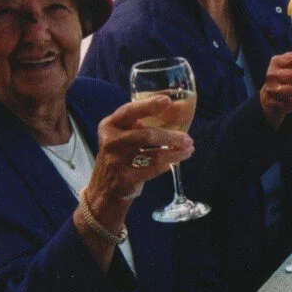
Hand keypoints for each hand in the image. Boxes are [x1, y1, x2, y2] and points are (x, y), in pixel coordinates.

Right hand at [81, 98, 194, 228]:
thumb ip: (137, 125)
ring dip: (175, 153)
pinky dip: (167, 165)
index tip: (167, 101)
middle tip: (188, 139)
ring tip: (188, 150)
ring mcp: (115, 162)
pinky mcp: (124, 180)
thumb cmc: (119, 158)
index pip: (129, 111)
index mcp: (109, 126)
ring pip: (153, 155)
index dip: (148, 105)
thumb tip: (174, 113)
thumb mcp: (120, 137)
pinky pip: (152, 170)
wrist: (103, 190)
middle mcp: (110, 142)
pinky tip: (174, 163)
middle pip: (147, 135)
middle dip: (172, 137)